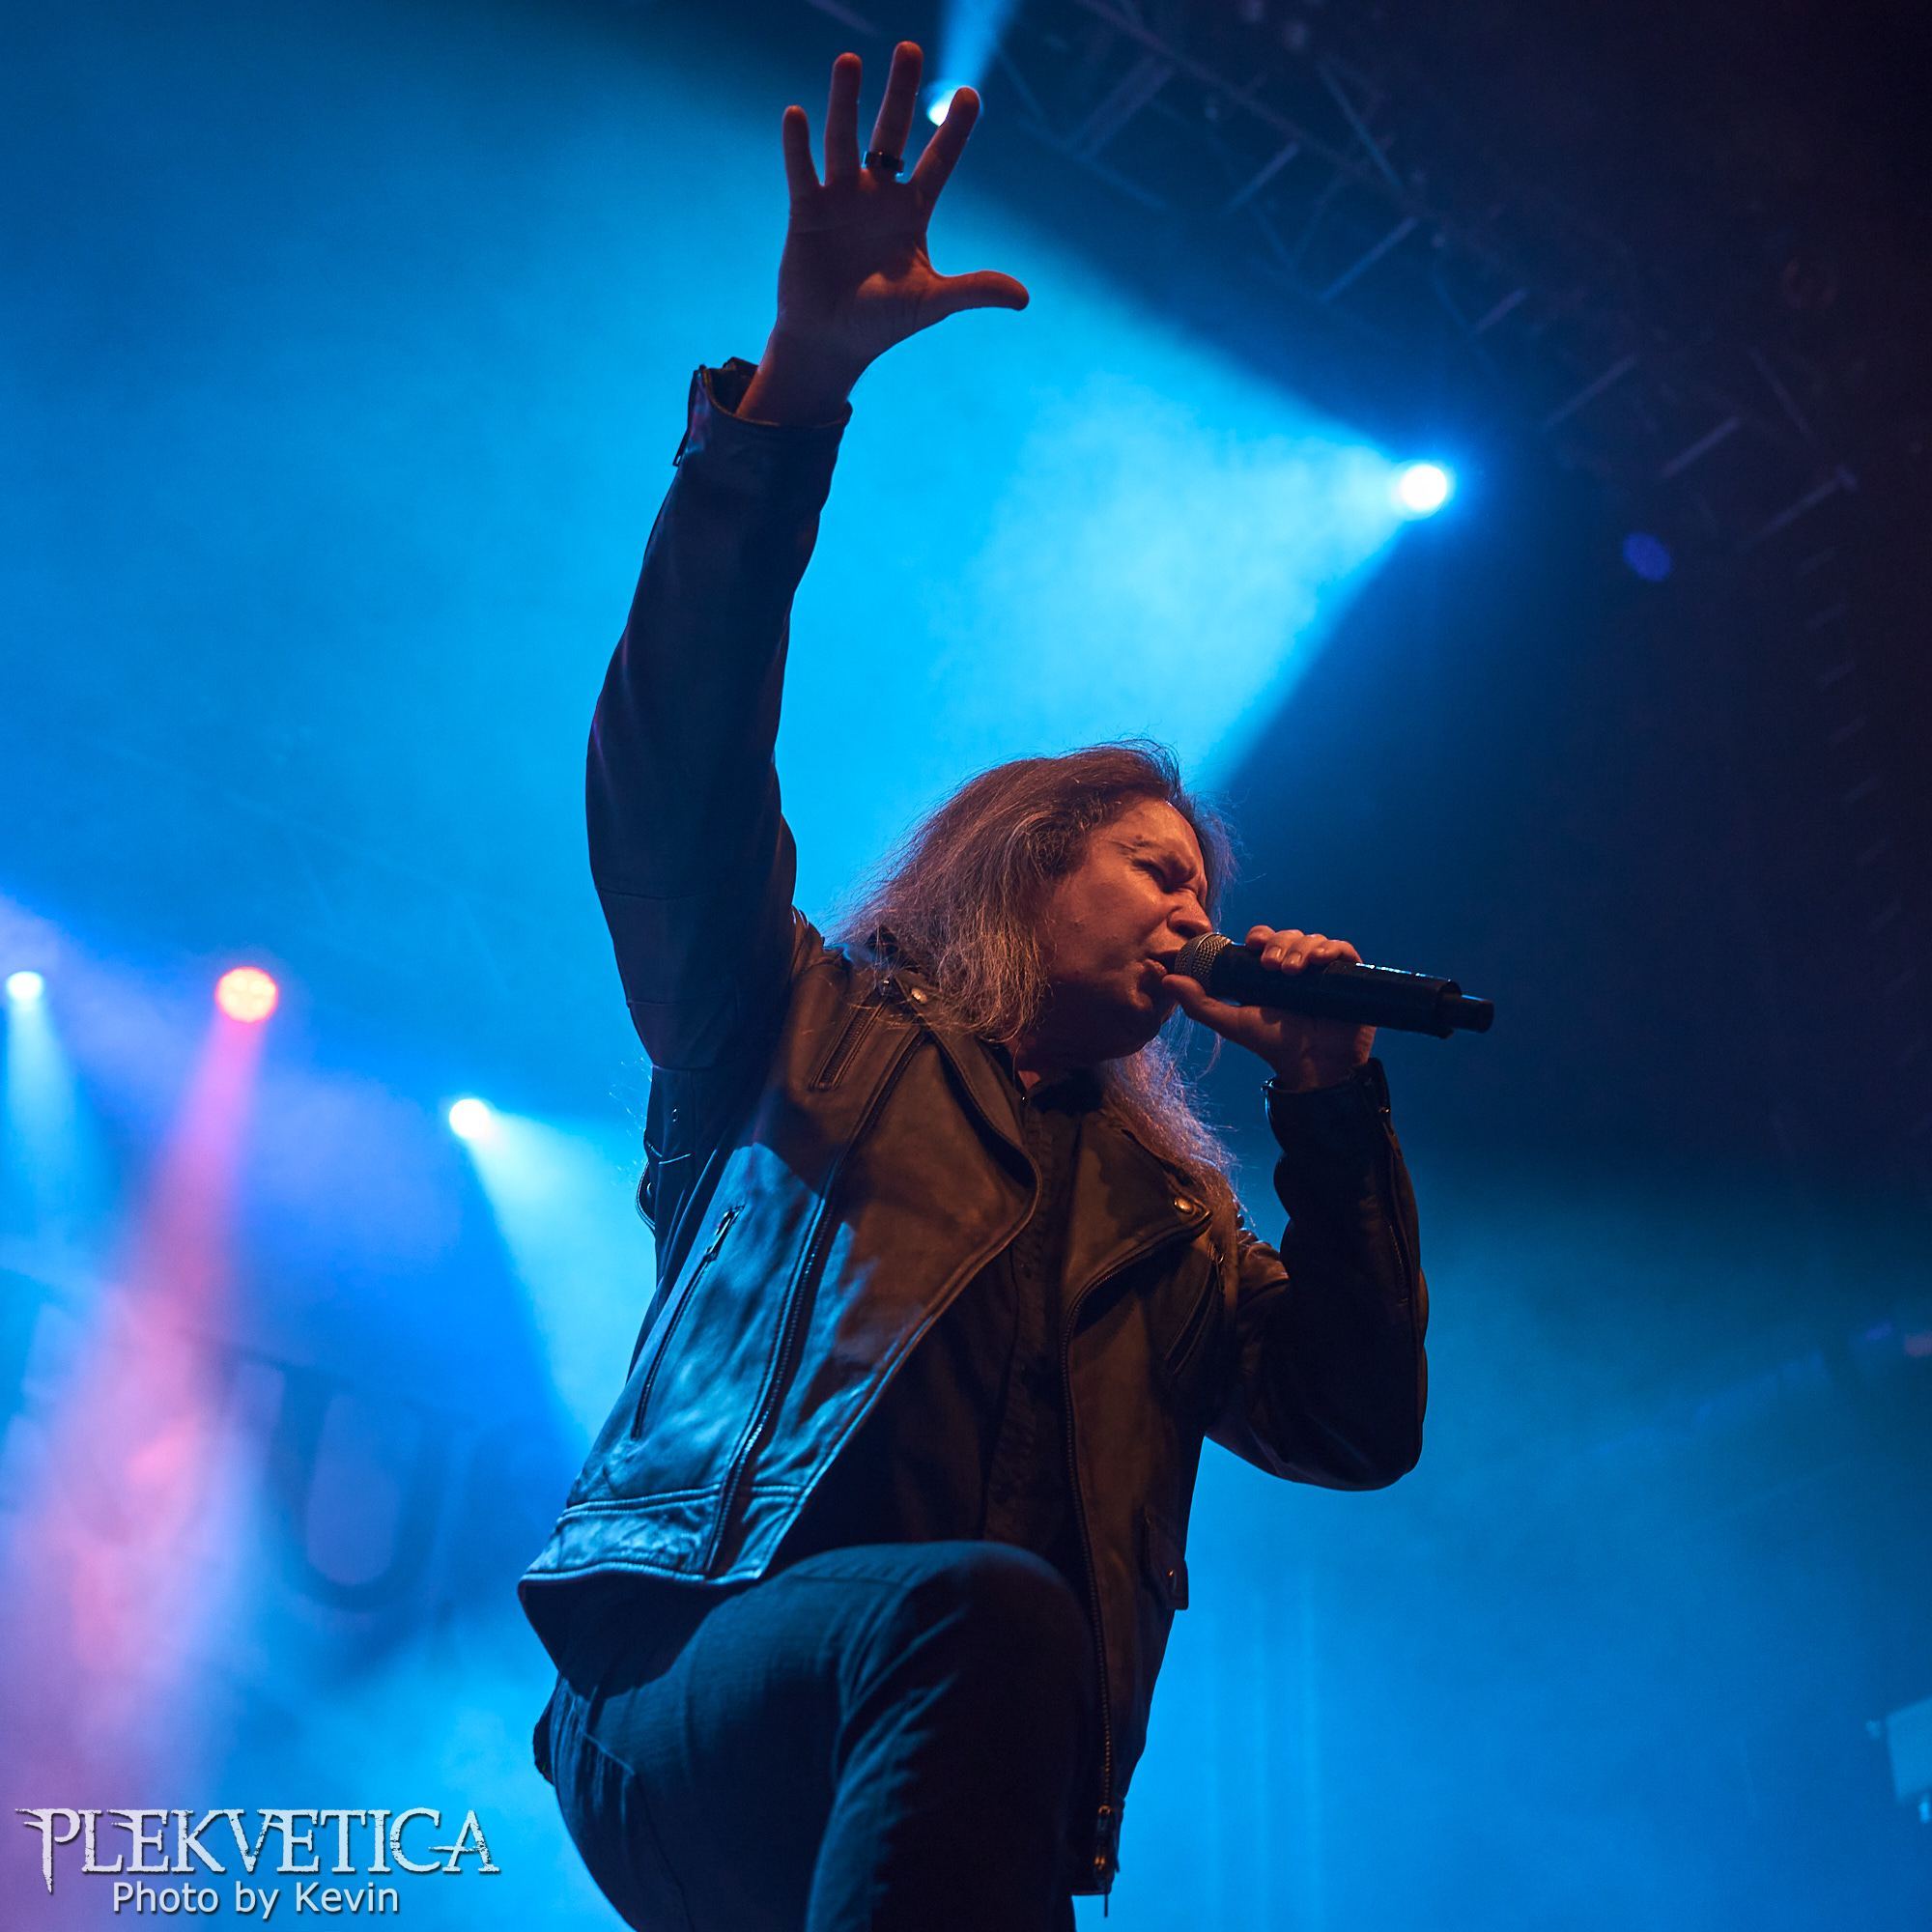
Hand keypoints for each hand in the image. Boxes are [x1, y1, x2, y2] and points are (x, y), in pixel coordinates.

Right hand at [741, 43, 1029, 419]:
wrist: (829, 343)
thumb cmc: (881, 324)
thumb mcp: (931, 304)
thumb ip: (973, 291)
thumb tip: (1023, 298)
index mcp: (912, 212)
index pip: (938, 162)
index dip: (953, 130)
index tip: (970, 94)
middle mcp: (877, 196)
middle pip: (891, 133)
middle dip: (900, 93)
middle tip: (909, 48)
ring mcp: (840, 199)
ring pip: (844, 140)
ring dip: (846, 101)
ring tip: (849, 61)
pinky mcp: (806, 212)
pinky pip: (802, 171)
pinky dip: (798, 145)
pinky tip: (797, 114)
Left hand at [1162, 928, 1374, 1092]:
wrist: (1312, 1067)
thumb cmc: (1272, 1045)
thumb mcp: (1232, 1023)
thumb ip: (1199, 1003)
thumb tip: (1165, 978)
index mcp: (1270, 972)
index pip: (1264, 939)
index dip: (1259, 935)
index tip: (1251, 944)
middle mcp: (1297, 967)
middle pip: (1288, 935)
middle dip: (1279, 943)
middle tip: (1271, 965)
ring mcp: (1323, 971)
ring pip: (1313, 940)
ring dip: (1301, 948)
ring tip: (1293, 971)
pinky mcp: (1349, 977)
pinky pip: (1342, 950)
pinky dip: (1332, 949)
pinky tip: (1321, 961)